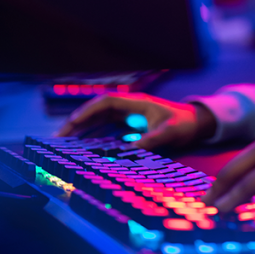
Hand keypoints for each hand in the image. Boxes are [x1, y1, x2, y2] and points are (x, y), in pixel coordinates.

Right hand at [54, 93, 216, 150]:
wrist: (196, 123)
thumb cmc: (184, 123)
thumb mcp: (171, 132)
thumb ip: (153, 140)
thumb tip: (132, 151)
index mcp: (136, 103)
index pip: (106, 102)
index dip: (88, 111)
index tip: (74, 122)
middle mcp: (129, 108)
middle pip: (97, 111)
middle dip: (77, 122)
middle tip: (59, 137)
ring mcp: (128, 117)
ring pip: (99, 120)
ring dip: (82, 130)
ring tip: (63, 143)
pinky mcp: (129, 126)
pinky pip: (106, 129)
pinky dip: (92, 136)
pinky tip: (81, 147)